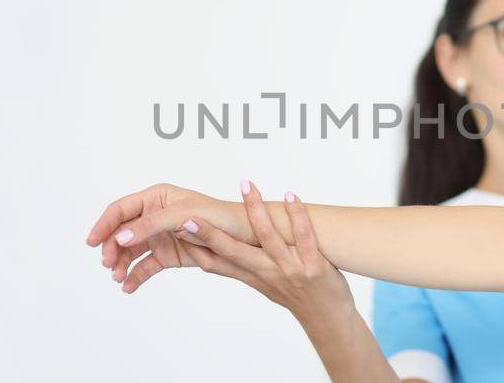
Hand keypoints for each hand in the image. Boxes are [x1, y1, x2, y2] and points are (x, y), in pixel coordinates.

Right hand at [85, 182, 250, 291]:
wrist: (243, 238)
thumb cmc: (217, 216)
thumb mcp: (182, 215)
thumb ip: (150, 224)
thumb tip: (120, 236)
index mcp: (156, 197)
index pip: (121, 209)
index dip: (104, 224)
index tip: (92, 241)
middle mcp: (154, 216)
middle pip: (122, 232)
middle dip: (111, 247)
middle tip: (108, 263)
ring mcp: (160, 236)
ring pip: (130, 251)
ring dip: (121, 263)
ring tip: (118, 276)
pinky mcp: (168, 255)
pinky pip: (145, 266)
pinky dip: (135, 276)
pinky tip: (128, 286)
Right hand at [162, 183, 355, 318]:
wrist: (328, 318)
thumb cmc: (294, 295)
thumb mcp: (262, 284)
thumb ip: (240, 266)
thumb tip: (216, 251)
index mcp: (251, 276)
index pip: (216, 263)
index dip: (195, 247)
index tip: (175, 229)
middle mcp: (266, 273)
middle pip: (233, 251)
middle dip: (211, 234)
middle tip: (188, 217)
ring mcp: (289, 269)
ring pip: (267, 237)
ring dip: (255, 210)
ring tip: (245, 186)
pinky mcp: (313, 266)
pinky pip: (304, 237)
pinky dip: (297, 215)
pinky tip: (290, 196)